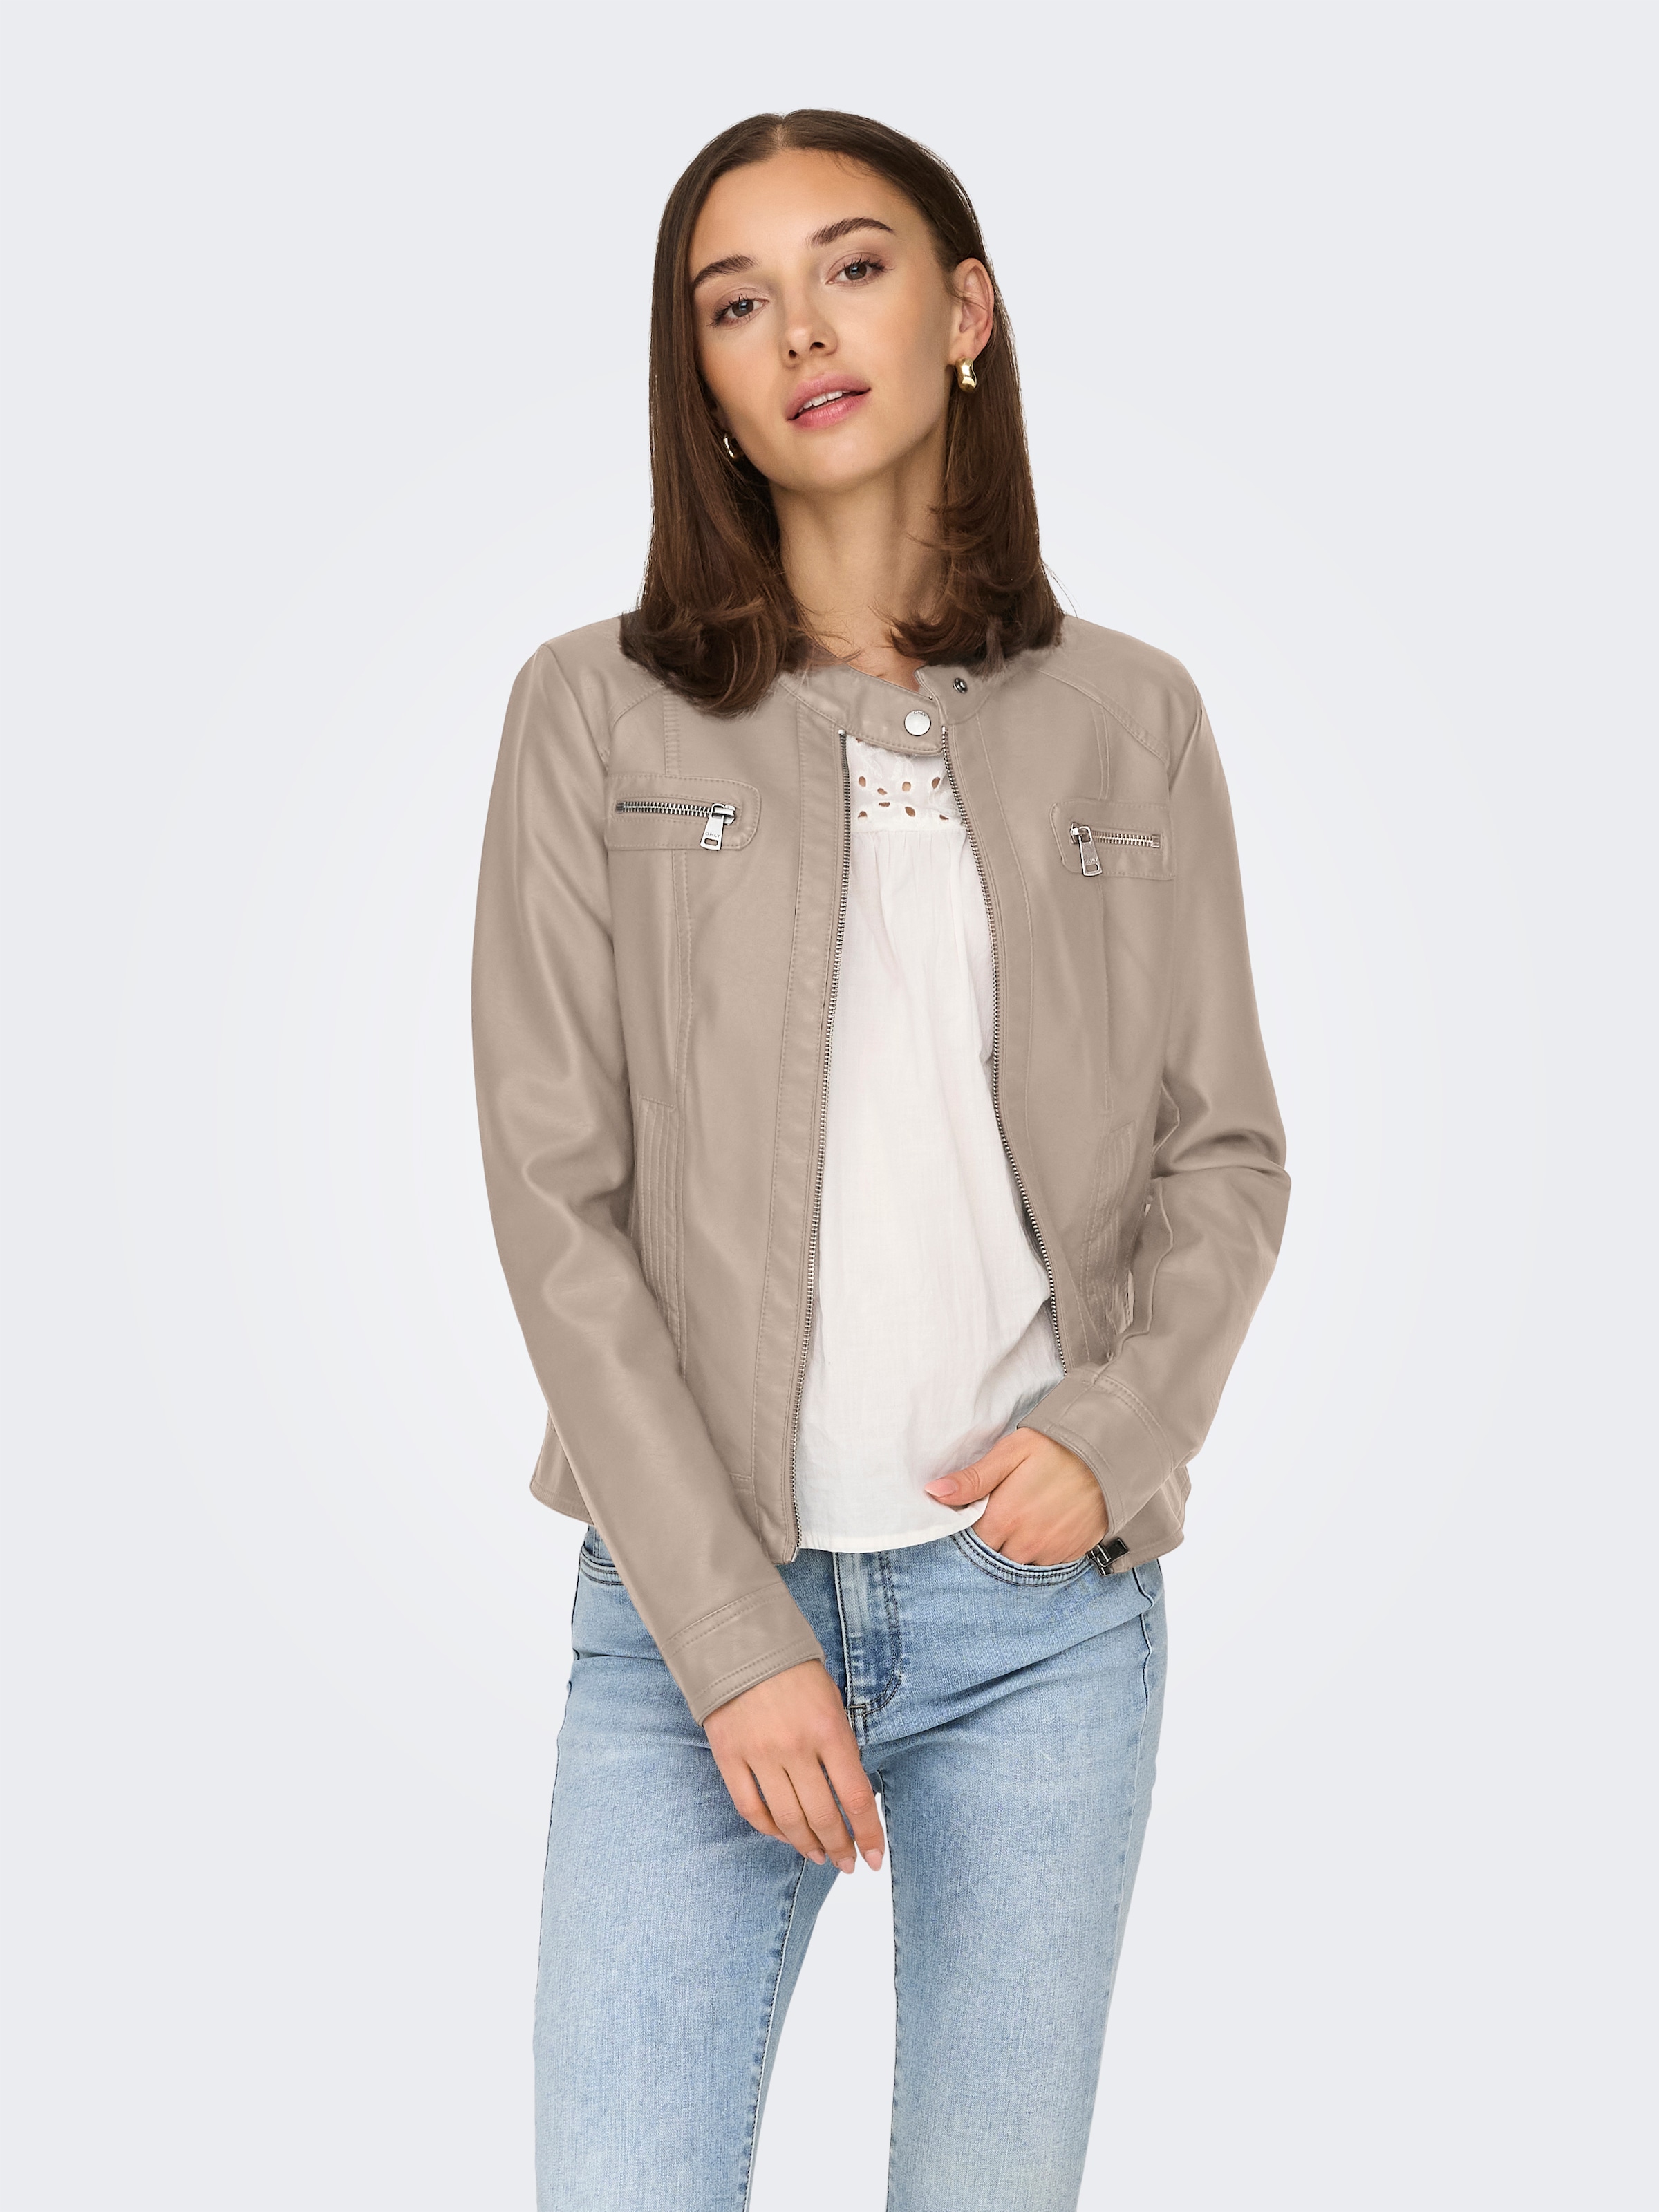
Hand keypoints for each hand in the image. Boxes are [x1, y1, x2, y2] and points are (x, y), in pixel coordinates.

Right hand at [703, 1659, 885, 1875]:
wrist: (739, 1641)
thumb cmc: (794, 1670)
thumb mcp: (832, 1700)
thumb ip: (839, 1746)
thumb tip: (848, 1795)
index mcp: (828, 1729)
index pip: (855, 1797)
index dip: (869, 1834)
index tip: (875, 1857)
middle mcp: (795, 1747)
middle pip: (822, 1816)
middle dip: (839, 1847)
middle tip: (847, 1863)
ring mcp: (759, 1754)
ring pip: (787, 1819)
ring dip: (807, 1845)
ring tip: (818, 1856)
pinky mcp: (729, 1757)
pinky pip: (751, 1808)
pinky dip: (769, 1830)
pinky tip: (783, 1836)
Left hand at [924, 1428, 1108, 1563]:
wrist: (1110, 1454)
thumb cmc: (1056, 1448)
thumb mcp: (1011, 1453)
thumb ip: (973, 1478)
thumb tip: (934, 1492)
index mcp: (1005, 1518)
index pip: (971, 1541)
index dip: (972, 1526)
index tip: (978, 1511)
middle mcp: (1027, 1544)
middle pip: (994, 1555)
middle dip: (994, 1538)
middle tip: (1005, 1511)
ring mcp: (1051, 1552)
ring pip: (1019, 1561)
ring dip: (1017, 1546)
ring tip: (1027, 1516)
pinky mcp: (1071, 1554)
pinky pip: (1045, 1562)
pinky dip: (1041, 1549)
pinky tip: (1046, 1523)